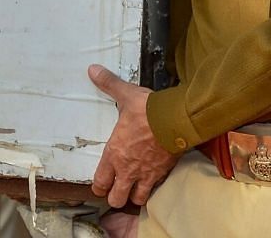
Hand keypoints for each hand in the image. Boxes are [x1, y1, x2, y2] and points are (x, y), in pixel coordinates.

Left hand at [87, 64, 179, 208]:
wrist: (177, 119)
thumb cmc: (149, 110)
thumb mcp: (126, 95)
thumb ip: (109, 84)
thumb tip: (92, 70)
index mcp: (114, 154)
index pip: (100, 183)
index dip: (99, 186)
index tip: (102, 183)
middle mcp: (128, 170)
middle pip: (116, 199)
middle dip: (116, 196)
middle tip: (119, 187)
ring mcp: (146, 174)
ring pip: (136, 200)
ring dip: (135, 195)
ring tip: (136, 186)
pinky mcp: (163, 173)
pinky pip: (156, 190)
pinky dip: (153, 188)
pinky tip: (154, 179)